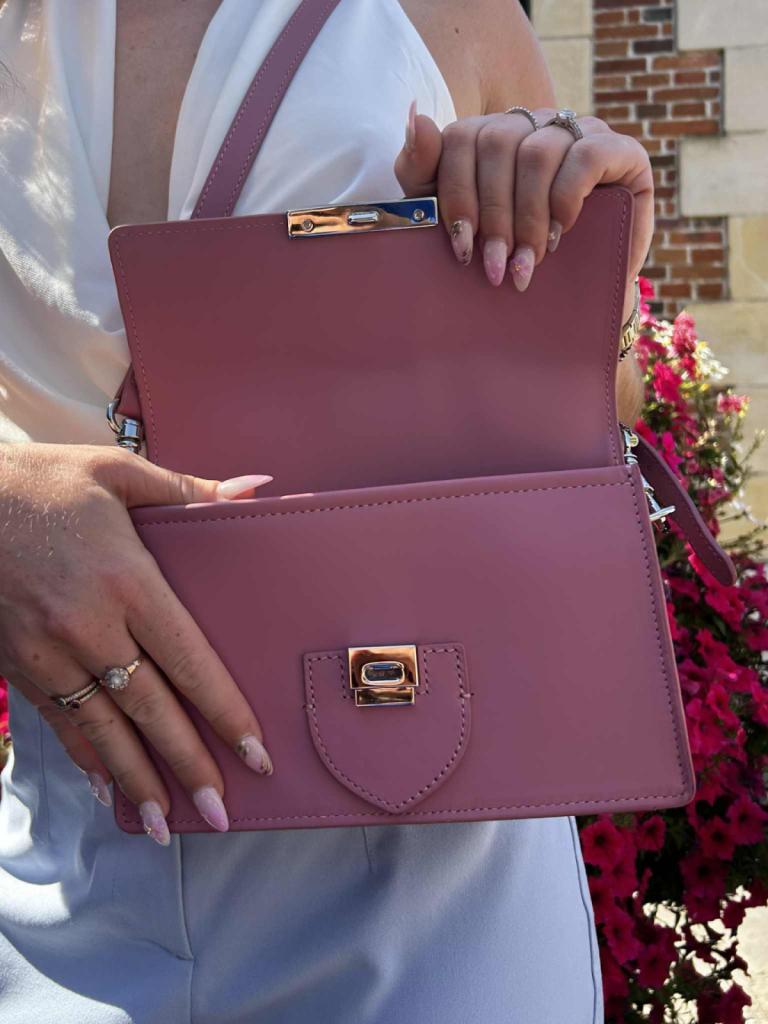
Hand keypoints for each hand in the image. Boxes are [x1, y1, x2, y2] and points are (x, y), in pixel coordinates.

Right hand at [0, 443, 273, 843]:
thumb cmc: (41, 480)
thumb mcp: (117, 472)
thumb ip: (188, 489)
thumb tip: (257, 488)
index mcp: (126, 579)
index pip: (189, 660)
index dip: (225, 712)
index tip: (256, 752)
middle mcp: (89, 625)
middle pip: (151, 709)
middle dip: (189, 765)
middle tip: (223, 815)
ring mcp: (47, 651)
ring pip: (102, 729)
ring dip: (138, 780)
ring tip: (168, 826)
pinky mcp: (16, 663)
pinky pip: (57, 722)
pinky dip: (83, 760)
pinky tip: (106, 790)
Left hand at [394, 102, 653, 324]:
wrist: (576, 296)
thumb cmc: (511, 256)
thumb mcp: (456, 221)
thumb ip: (422, 171)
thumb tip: (415, 116)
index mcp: (491, 135)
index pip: (461, 138)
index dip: (457, 194)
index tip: (462, 248)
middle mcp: (534, 124)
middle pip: (496, 143)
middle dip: (491, 215)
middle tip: (494, 267)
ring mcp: (579, 132)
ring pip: (537, 153)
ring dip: (527, 217)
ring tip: (527, 262)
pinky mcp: (622, 152)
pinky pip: (585, 155)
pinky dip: (566, 198)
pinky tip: (560, 233)